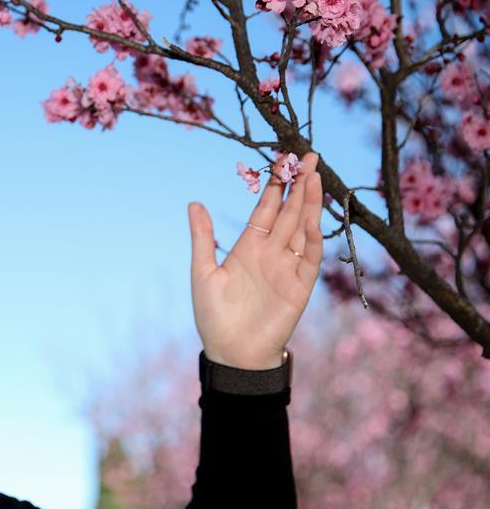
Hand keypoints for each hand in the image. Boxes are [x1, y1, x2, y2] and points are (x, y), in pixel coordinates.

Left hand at [186, 152, 322, 369]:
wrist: (232, 353)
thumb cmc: (214, 316)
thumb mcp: (202, 272)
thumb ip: (202, 238)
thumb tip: (193, 202)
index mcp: (248, 247)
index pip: (266, 209)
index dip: (275, 186)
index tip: (281, 160)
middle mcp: (271, 253)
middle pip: (288, 212)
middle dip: (299, 185)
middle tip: (308, 156)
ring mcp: (287, 267)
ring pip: (303, 228)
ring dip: (310, 203)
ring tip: (315, 176)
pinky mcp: (299, 286)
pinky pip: (310, 256)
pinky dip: (313, 237)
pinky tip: (312, 217)